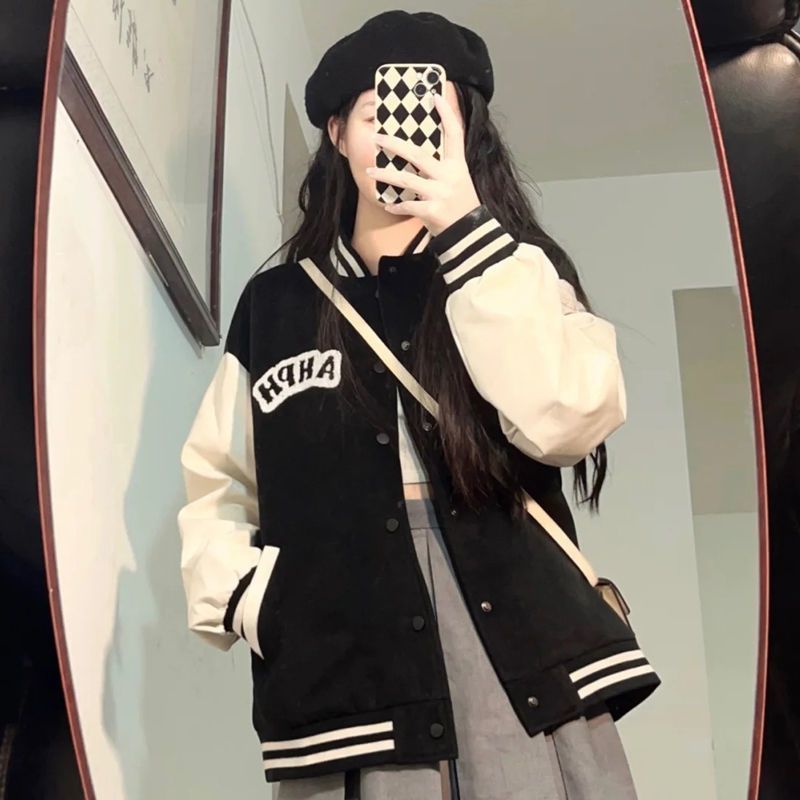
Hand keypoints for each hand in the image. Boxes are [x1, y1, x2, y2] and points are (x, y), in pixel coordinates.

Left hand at [365, 92, 481, 236]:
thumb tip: (416, 155)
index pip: (455, 134)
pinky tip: (387, 205)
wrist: (471, 235)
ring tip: (370, 171)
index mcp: (458, 166)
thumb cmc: (461, 207)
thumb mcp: (458, 182)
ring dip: (385, 175)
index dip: (446, 114)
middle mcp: (450, 176)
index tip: (435, 96)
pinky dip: (396, 206)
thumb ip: (442, 168)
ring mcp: (441, 194)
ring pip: (406, 180)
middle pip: (418, 154)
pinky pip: (408, 206)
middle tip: (377, 137)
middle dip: (395, 144)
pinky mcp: (433, 211)